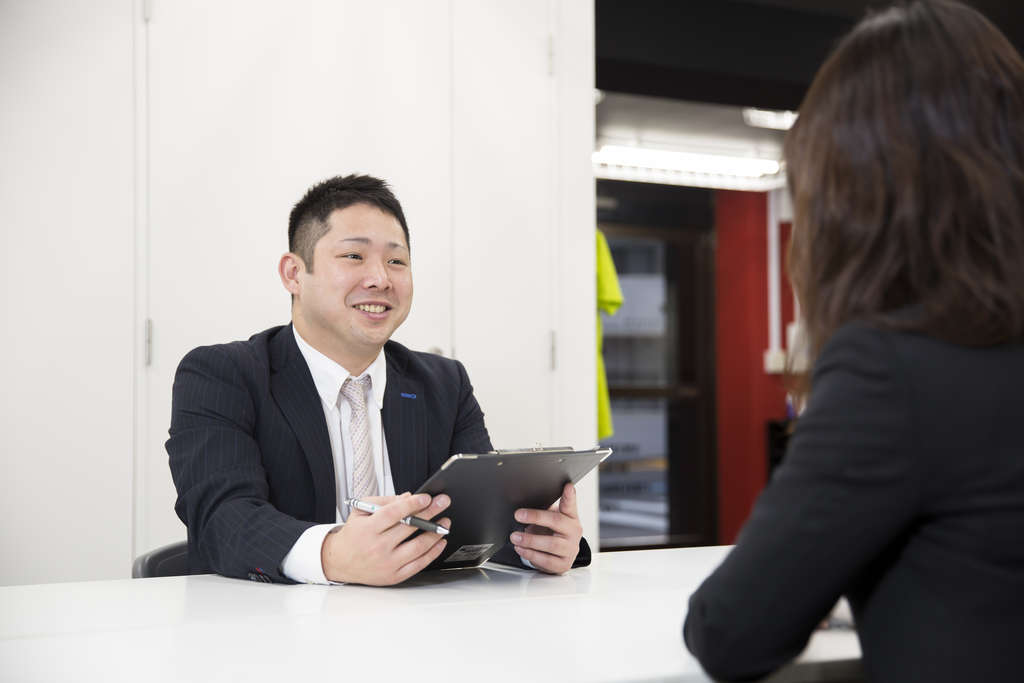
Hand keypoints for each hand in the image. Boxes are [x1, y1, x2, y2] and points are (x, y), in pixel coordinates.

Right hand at [321, 492, 450, 584]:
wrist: (339, 562)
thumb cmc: (353, 535)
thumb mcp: (360, 512)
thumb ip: (383, 502)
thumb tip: (407, 497)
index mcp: (367, 529)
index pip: (393, 513)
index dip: (412, 504)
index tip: (426, 497)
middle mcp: (377, 547)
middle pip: (409, 528)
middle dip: (430, 513)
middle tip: (443, 502)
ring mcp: (387, 563)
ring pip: (418, 547)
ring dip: (435, 533)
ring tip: (445, 522)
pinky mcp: (394, 576)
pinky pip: (419, 564)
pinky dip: (433, 552)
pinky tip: (440, 542)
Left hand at [508, 483, 581, 574]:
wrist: (560, 555)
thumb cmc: (554, 532)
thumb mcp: (552, 518)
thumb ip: (544, 509)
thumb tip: (525, 499)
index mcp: (571, 517)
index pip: (570, 504)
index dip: (570, 496)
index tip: (567, 486)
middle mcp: (573, 532)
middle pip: (557, 522)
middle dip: (536, 517)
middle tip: (518, 515)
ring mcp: (570, 549)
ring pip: (551, 544)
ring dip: (530, 540)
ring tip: (515, 537)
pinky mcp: (563, 564)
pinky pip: (547, 560)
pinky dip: (531, 555)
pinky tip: (521, 549)